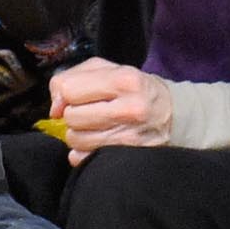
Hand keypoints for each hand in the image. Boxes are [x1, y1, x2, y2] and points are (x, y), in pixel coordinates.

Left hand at [47, 59, 174, 160]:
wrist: (174, 115)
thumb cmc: (136, 90)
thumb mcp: (109, 70)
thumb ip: (73, 77)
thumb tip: (54, 108)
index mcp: (124, 80)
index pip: (69, 90)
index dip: (68, 94)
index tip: (79, 98)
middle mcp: (130, 108)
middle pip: (71, 117)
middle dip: (75, 115)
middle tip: (91, 113)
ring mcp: (130, 136)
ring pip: (75, 140)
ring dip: (80, 135)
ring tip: (97, 127)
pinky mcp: (127, 156)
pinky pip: (83, 159)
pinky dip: (85, 152)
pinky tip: (100, 142)